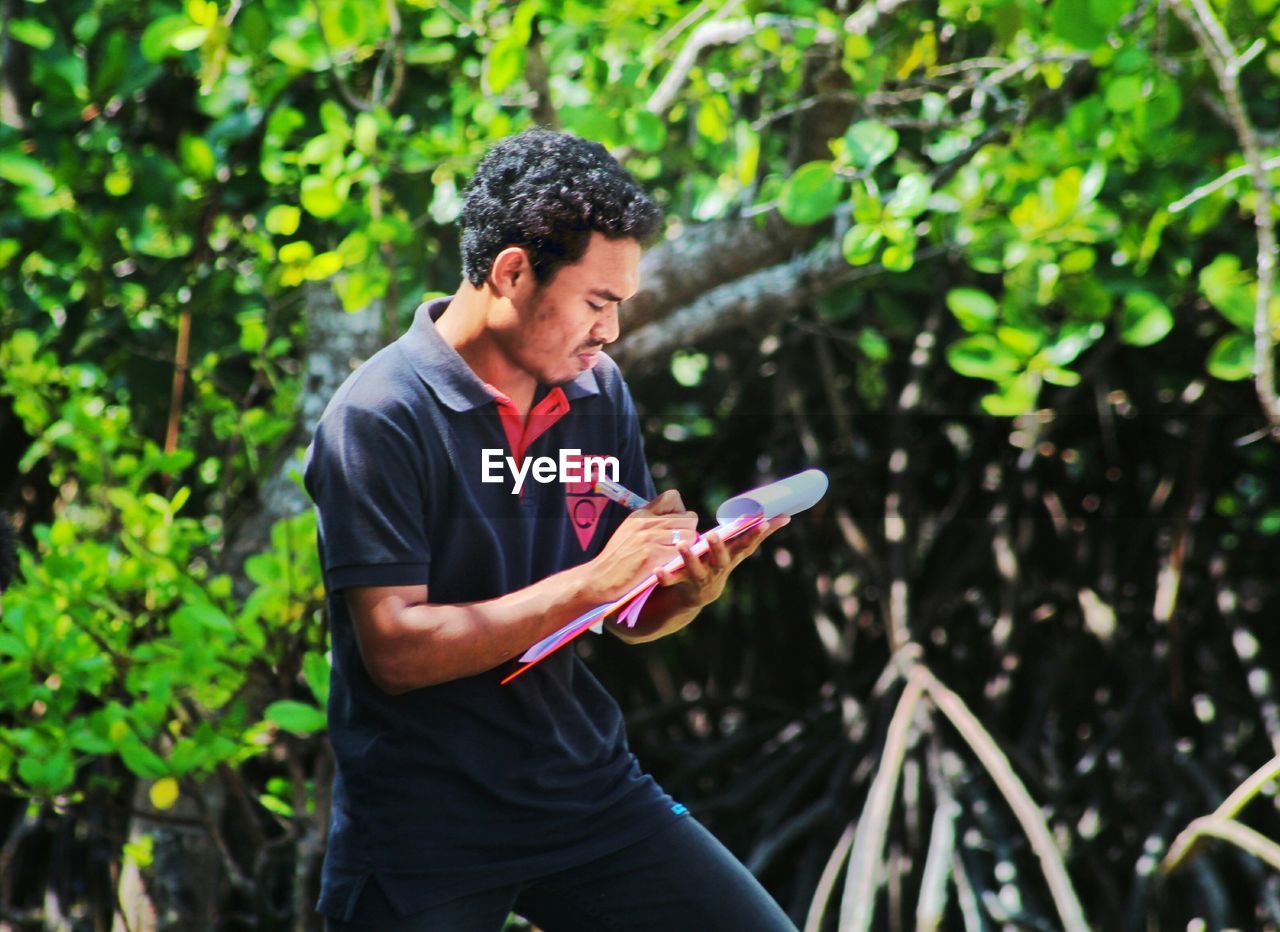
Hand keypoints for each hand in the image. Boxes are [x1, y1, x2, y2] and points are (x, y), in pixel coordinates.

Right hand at [587, 489, 698, 598]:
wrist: (600, 578)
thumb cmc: (616, 559)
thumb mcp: (628, 531)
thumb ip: (648, 523)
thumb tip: (673, 519)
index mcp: (641, 514)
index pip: (673, 497)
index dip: (680, 511)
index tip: (675, 526)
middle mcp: (646, 522)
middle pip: (689, 518)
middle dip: (688, 532)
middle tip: (679, 546)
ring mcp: (649, 538)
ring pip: (690, 535)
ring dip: (688, 548)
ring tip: (676, 557)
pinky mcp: (652, 556)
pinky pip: (681, 552)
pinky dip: (680, 560)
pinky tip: (671, 566)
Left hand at [653, 514, 790, 608]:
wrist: (697, 594)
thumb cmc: (719, 561)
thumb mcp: (738, 548)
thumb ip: (758, 532)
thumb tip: (787, 515)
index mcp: (731, 556)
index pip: (746, 544)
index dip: (756, 534)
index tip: (764, 521)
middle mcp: (717, 567)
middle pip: (720, 559)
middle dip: (718, 547)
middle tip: (713, 534)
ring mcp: (699, 576)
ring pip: (695, 569)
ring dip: (689, 558)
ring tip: (682, 545)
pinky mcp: (681, 583)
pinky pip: (672, 580)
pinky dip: (665, 577)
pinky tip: (657, 570)